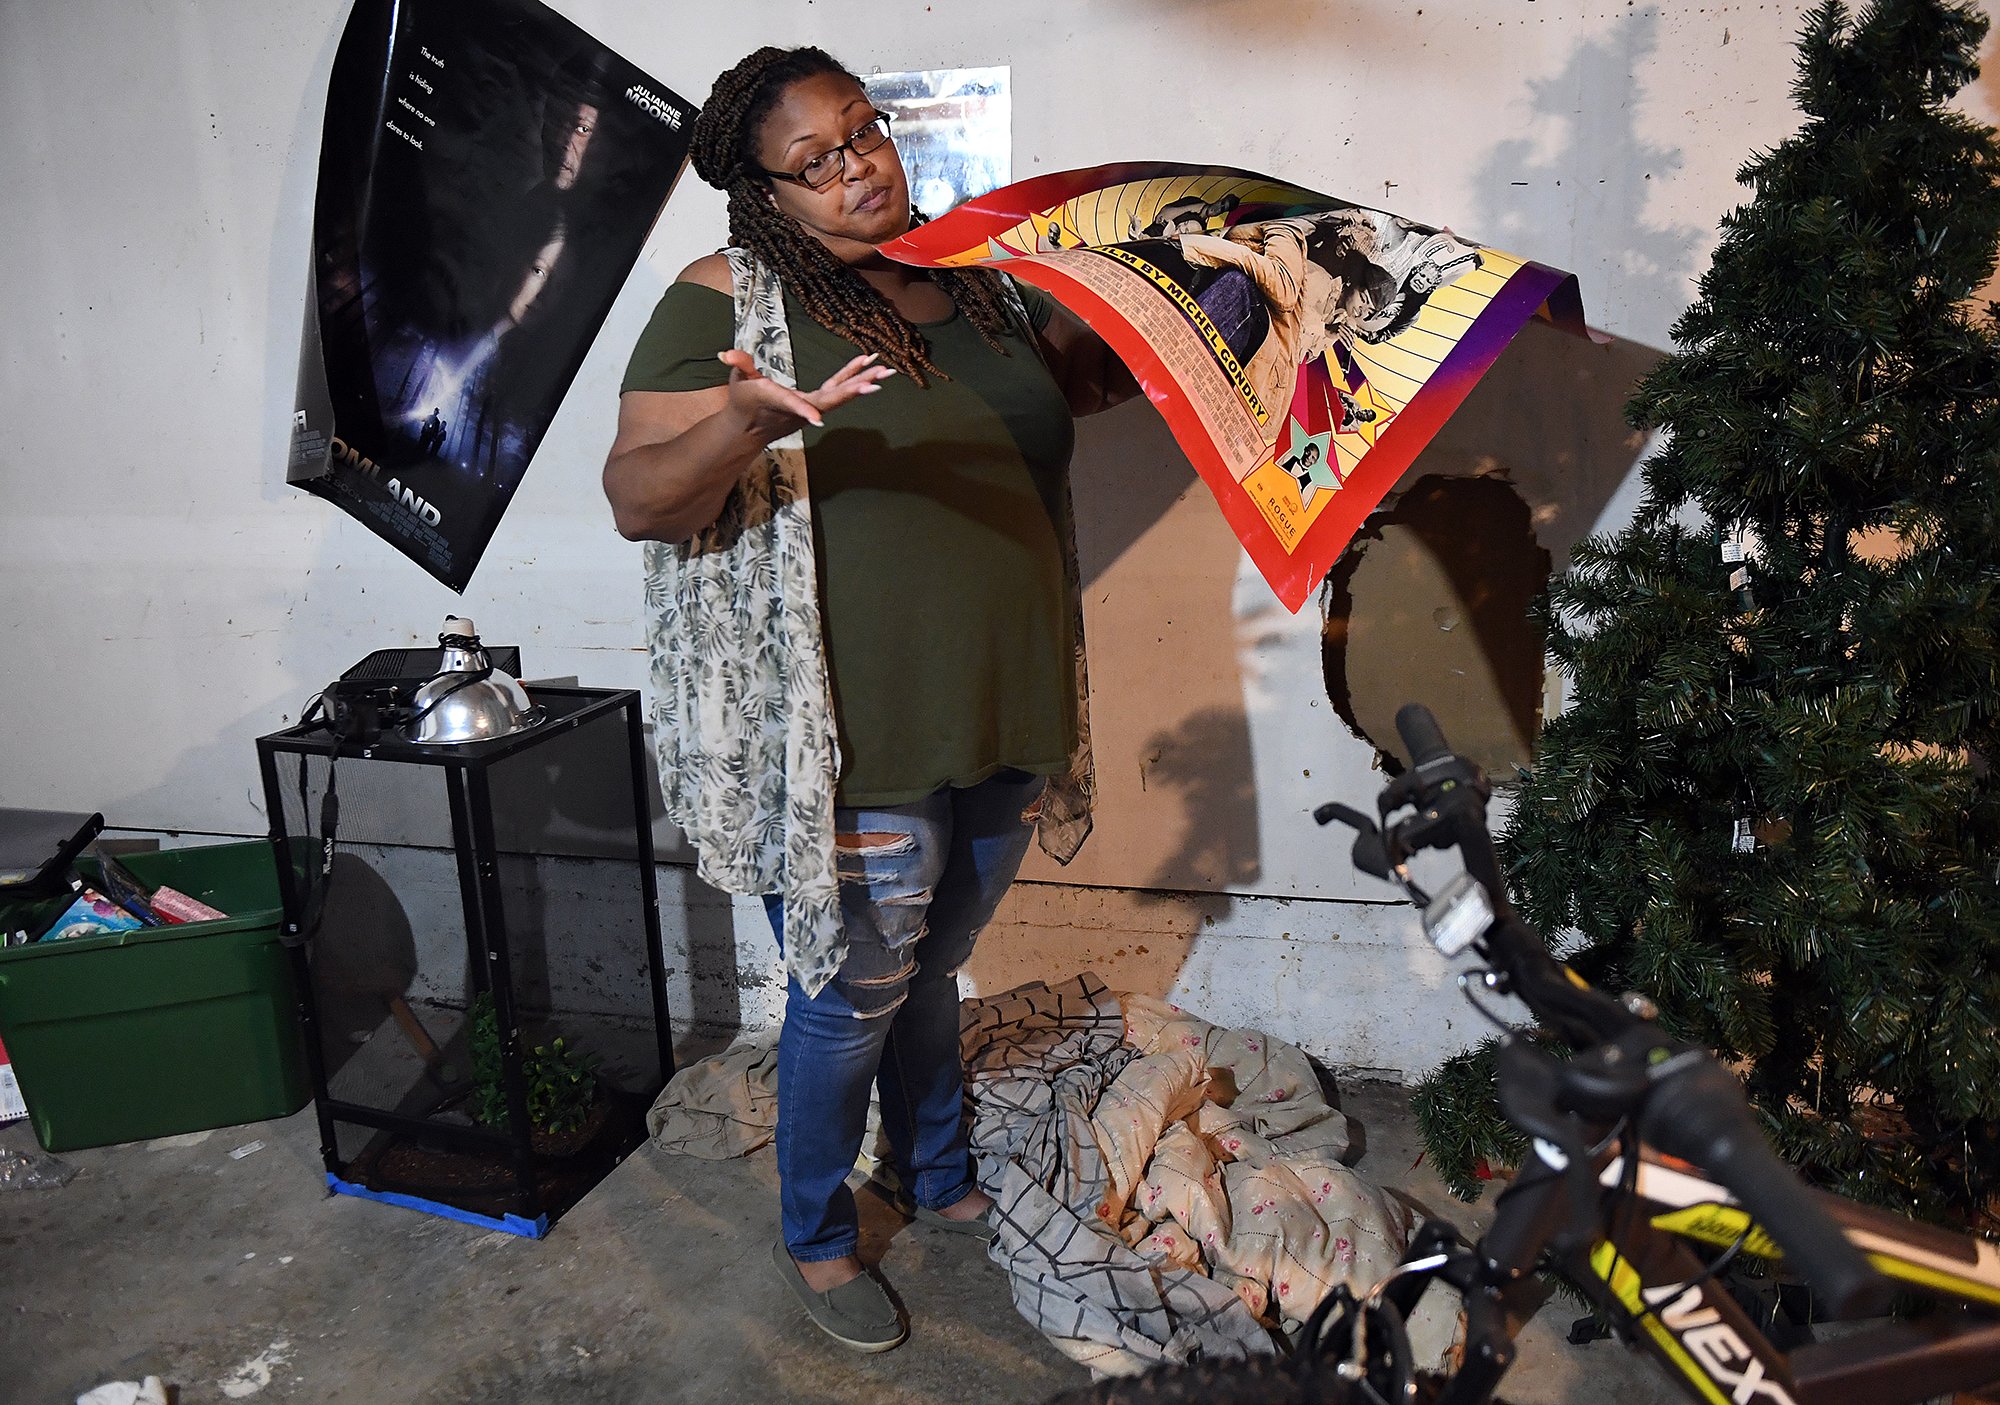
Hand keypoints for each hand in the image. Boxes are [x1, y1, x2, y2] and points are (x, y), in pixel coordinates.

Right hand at [719, 348, 894, 442]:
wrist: (750, 429)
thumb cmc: (743, 403)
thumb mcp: (738, 382)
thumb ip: (738, 365)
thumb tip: (727, 353)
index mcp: (780, 402)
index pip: (793, 405)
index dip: (803, 410)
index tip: (818, 419)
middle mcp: (802, 407)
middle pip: (831, 399)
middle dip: (854, 389)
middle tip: (878, 381)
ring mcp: (813, 407)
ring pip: (841, 394)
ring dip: (863, 380)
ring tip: (886, 370)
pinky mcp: (817, 402)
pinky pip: (838, 387)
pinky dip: (852, 374)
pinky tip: (866, 361)